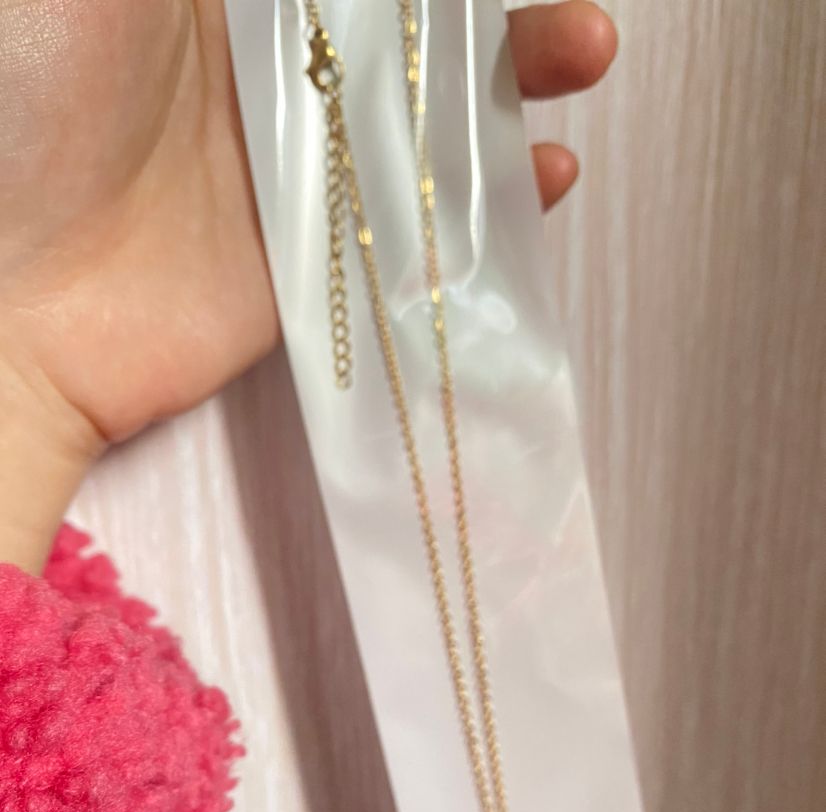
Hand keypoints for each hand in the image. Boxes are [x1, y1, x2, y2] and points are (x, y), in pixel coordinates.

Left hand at [0, 0, 616, 568]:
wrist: (1, 295)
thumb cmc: (16, 97)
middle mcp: (258, 66)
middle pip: (405, 24)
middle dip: (491, 4)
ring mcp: (290, 165)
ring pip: (424, 113)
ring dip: (512, 80)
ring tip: (582, 49)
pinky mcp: (310, 257)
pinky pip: (415, 222)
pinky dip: (488, 202)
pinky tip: (542, 173)